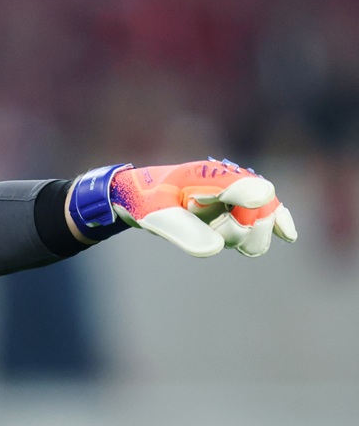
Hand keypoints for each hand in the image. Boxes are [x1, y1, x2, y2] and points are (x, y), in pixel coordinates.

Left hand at [110, 159, 297, 256]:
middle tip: (214, 233)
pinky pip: (263, 215)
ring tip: (212, 233)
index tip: (272, 225)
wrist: (137, 196)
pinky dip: (275, 224)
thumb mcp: (155, 216)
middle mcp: (228, 182)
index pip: (246, 188)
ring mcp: (232, 195)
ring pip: (258, 223)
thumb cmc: (145, 202)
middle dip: (243, 231)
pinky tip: (287, 235)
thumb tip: (215, 249)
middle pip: (261, 211)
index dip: (253, 203)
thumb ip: (183, 230)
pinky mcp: (233, 208)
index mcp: (208, 176)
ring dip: (241, 237)